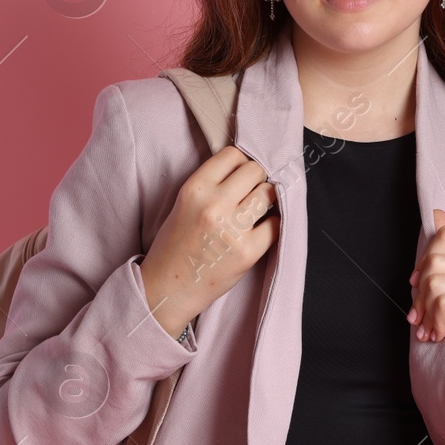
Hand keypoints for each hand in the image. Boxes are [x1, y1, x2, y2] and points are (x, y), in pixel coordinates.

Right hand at [139, 145, 279, 339]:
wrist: (167, 289)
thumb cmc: (176, 246)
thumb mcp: (184, 204)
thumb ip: (211, 184)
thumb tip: (247, 168)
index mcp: (195, 189)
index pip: (233, 155)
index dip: (241, 163)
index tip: (242, 175)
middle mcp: (213, 205)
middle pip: (255, 171)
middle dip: (257, 180)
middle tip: (251, 194)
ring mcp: (232, 228)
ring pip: (268, 193)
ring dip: (267, 200)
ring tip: (256, 211)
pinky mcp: (248, 251)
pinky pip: (276, 224)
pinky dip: (274, 224)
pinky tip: (264, 228)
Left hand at [405, 208, 444, 372]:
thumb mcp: (437, 290)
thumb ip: (438, 255)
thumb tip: (437, 213)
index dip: (423, 259)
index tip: (417, 285)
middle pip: (435, 262)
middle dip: (419, 293)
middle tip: (421, 316)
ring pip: (436, 283)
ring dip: (426, 312)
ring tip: (431, 328)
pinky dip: (434, 321)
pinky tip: (438, 334)